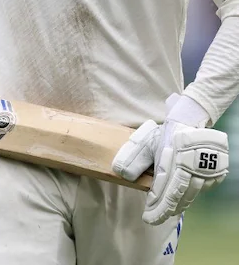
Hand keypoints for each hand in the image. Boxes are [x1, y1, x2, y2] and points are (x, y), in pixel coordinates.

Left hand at [112, 95, 228, 224]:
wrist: (191, 121)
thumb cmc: (166, 134)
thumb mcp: (146, 142)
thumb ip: (133, 158)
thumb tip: (123, 175)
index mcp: (173, 162)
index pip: (164, 192)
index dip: (156, 207)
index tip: (148, 217)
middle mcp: (192, 169)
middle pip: (179, 198)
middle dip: (165, 210)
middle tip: (155, 219)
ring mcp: (206, 172)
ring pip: (191, 196)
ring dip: (178, 205)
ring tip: (166, 212)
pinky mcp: (215, 173)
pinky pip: (201, 190)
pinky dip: (190, 196)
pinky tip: (181, 200)